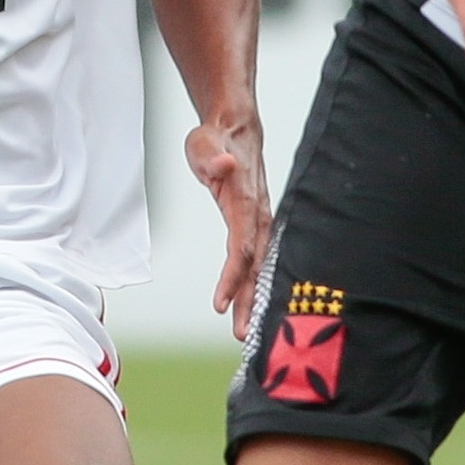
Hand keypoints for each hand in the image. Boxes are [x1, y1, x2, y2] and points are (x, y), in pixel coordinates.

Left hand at [186, 111, 270, 340]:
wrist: (236, 130)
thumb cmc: (216, 139)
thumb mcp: (205, 143)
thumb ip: (213, 156)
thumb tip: (224, 164)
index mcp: (246, 202)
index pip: (241, 247)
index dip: (233, 277)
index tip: (221, 304)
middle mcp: (258, 216)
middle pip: (255, 265)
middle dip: (248, 300)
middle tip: (241, 334)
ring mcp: (259, 221)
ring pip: (259, 266)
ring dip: (253, 297)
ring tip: (244, 329)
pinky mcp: (255, 225)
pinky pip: (256, 260)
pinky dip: (253, 283)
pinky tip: (248, 303)